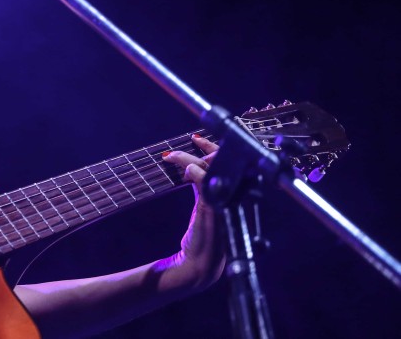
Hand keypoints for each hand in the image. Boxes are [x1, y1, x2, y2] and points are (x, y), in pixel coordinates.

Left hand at [161, 135, 224, 291]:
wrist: (199, 264)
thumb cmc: (200, 238)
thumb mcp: (204, 207)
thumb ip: (203, 188)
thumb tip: (191, 168)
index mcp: (232, 195)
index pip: (229, 165)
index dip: (213, 149)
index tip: (197, 139)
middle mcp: (232, 197)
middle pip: (225, 163)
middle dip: (208, 148)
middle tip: (193, 140)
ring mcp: (224, 202)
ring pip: (212, 169)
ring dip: (190, 159)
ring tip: (172, 156)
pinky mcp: (213, 208)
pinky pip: (205, 182)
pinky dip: (193, 172)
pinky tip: (183, 172)